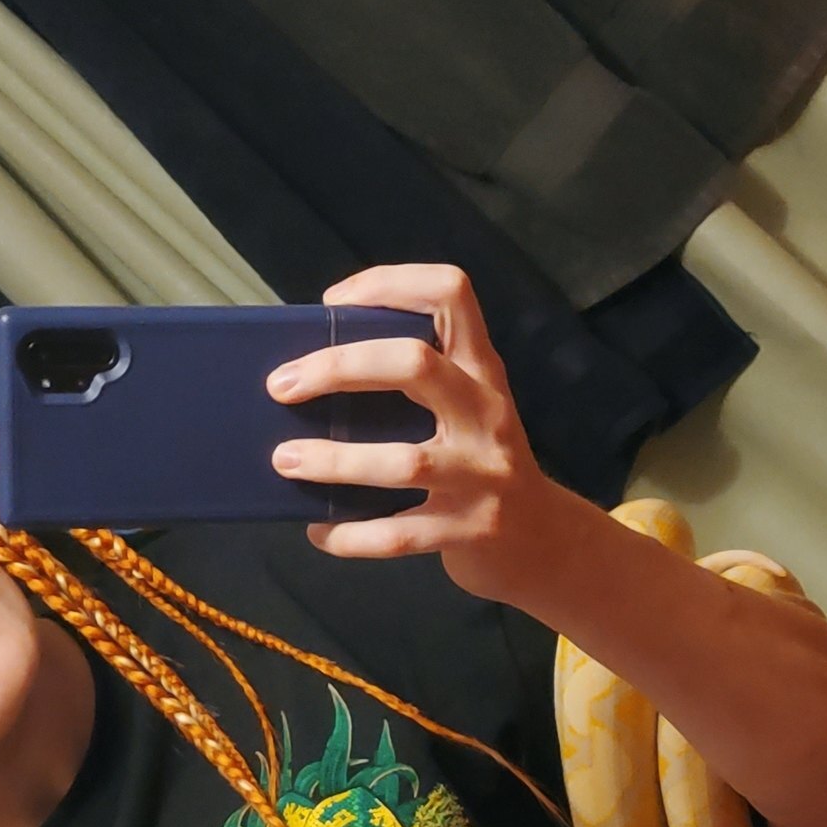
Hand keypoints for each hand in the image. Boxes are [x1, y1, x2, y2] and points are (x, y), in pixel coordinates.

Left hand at [265, 262, 594, 605]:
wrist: (544, 543)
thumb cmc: (482, 464)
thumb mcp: (468, 409)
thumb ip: (417, 385)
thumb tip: (312, 372)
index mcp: (482, 371)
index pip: (451, 293)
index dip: (390, 283)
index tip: (333, 303)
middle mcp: (487, 414)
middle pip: (415, 364)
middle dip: (339, 367)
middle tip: (282, 385)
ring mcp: (481, 477)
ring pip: (404, 462)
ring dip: (334, 461)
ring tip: (284, 460)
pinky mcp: (467, 532)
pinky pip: (398, 534)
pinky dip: (349, 534)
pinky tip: (318, 529)